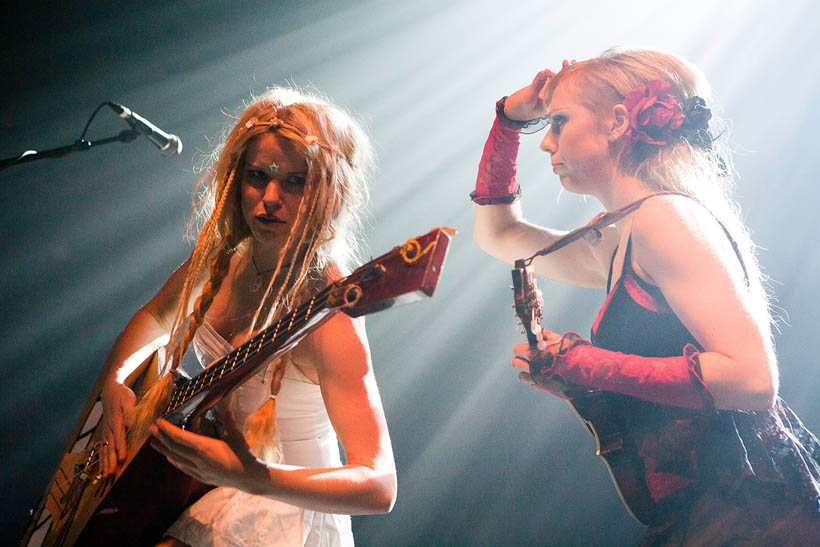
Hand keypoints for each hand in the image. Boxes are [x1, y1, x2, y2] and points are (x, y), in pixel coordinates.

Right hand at [100, 381, 135, 477]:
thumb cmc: (122, 395)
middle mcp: (109, 428)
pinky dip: (101, 459)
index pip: (119, 436)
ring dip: (105, 463)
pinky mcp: (105, 433)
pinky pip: (102, 448)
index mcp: (116, 420)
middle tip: (111, 473)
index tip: (123, 458)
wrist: (110, 391)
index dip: (121, 448)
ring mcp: (106, 431)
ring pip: (105, 450)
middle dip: (110, 461)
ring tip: (105, 475)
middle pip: (110, 447)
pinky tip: (102, 469)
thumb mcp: (129, 400)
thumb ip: (131, 412)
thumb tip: (132, 423)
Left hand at [149, 408, 268, 491]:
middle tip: (150, 429)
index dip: (167, 430)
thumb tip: (223, 405)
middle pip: (174, 448)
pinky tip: (169, 457)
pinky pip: (183, 468)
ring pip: (176, 459)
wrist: (248, 477)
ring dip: (164, 450)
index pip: (180, 437)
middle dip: (161, 438)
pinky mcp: (201, 477)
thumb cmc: (244, 455)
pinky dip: (174, 461)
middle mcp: (198, 460)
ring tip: (154, 443)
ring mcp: (198, 470)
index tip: (158, 422)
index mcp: (205, 448)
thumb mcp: (236, 436)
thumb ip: (228, 421)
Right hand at [503, 60, 576, 120]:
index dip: (565, 79)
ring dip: (561, 72)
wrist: (511, 111)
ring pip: (556, 81)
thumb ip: (536, 85)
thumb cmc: (520, 108)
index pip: (561, 89)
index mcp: (551, 103)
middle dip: (566, 73)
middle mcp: (551, 98)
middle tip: (567, 62)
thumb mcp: (528, 98)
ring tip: (564, 62)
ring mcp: (546, 93)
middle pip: (562, 84)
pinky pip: (549, 80)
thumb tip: (544, 72)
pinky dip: (552, 74)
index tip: (567, 69)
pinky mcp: (541, 89)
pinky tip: (552, 69)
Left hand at [512, 327, 568, 394]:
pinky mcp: (544, 387)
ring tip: (535, 369)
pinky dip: (536, 383)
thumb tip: (536, 328)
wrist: (584, 368)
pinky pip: (532, 386)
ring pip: (521, 377)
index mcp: (534, 352)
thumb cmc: (571, 352)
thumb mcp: (557, 339)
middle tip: (529, 359)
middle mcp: (533, 366)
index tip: (526, 349)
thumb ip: (544, 334)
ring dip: (526, 373)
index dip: (521, 349)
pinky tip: (543, 377)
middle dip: (520, 360)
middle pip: (515, 364)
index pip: (516, 350)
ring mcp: (537, 378)